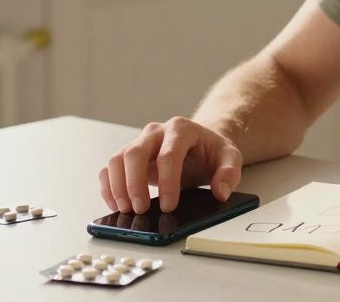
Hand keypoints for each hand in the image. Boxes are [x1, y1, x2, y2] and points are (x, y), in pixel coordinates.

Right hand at [99, 116, 243, 213]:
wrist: (201, 143)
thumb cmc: (212, 151)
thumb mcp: (230, 158)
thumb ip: (229, 174)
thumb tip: (221, 192)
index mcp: (181, 129)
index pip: (169, 154)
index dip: (167, 181)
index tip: (168, 205)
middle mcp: (156, 132)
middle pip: (136, 152)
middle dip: (135, 183)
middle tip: (141, 209)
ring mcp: (139, 142)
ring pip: (118, 159)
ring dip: (118, 186)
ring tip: (126, 210)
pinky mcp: (128, 156)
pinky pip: (110, 168)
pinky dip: (108, 186)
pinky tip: (116, 204)